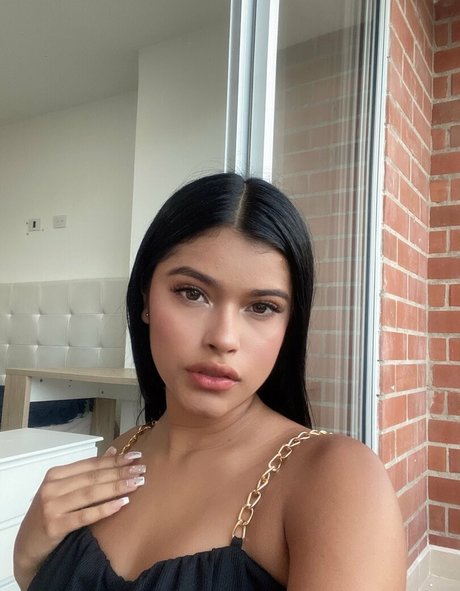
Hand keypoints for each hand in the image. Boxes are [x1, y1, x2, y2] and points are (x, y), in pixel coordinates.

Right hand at [13, 447, 145, 589]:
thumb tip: (113, 452)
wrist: (27, 544)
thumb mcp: (64, 489)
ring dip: (116, 487)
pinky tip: (122, 503)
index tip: (136, 457)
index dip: (114, 460)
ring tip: (137, 483)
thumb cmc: (50, 513)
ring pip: (91, 493)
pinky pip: (84, 515)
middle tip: (142, 470)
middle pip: (93, 477)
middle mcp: (52, 487)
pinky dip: (104, 509)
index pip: (91, 464)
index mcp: (55, 474)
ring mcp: (52, 506)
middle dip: (120, 472)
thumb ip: (87, 472)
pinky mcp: (54, 526)